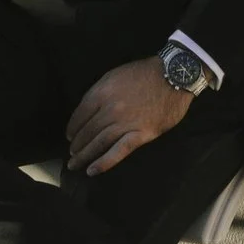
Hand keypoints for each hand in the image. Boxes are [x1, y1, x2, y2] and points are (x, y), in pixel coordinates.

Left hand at [66, 56, 189, 178]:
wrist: (174, 75)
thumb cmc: (144, 72)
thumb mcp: (115, 74)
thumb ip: (100, 91)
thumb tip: (88, 109)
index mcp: (102, 92)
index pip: (80, 114)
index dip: (73, 127)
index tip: (69, 135)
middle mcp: (110, 109)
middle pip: (88, 131)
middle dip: (77, 144)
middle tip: (71, 153)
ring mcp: (125, 123)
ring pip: (99, 143)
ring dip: (84, 155)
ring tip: (75, 164)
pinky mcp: (140, 135)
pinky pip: (118, 152)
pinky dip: (104, 162)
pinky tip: (92, 170)